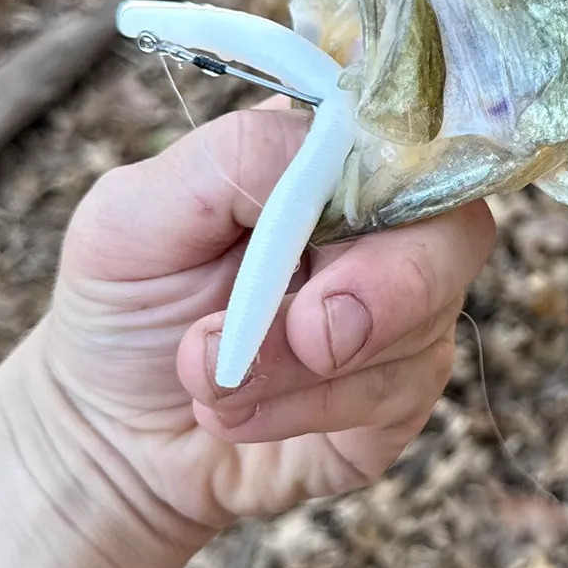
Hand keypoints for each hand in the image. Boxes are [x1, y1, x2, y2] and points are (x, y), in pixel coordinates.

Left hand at [25, 102, 493, 560]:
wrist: (114, 437)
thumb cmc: (127, 305)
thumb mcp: (134, 213)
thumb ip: (229, 161)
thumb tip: (322, 154)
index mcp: (330, 156)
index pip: (405, 131)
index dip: (389, 172)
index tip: (324, 224)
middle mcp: (386, 225)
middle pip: (453, 228)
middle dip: (385, 288)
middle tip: (309, 334)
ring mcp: (408, 310)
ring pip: (424, 321)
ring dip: (309, 368)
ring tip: (216, 384)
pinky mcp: (406, 391)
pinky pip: (406, 393)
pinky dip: (315, 411)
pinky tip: (249, 416)